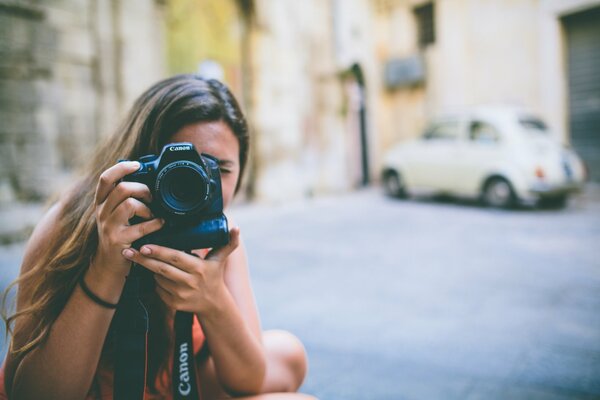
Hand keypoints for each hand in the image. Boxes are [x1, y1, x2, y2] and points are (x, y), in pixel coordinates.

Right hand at [93, 161, 164, 275]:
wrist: (109, 265)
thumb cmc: (119, 235)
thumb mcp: (115, 214)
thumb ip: (124, 198)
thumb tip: (146, 179)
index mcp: (101, 203)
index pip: (105, 178)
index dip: (121, 168)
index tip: (137, 164)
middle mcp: (101, 212)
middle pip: (121, 188)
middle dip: (142, 189)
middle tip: (151, 197)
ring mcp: (108, 227)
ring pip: (129, 204)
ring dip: (147, 207)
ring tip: (152, 214)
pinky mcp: (118, 240)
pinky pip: (142, 226)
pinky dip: (156, 223)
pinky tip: (160, 223)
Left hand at [121, 227, 240, 313]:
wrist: (214, 304)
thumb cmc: (214, 275)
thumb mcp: (220, 259)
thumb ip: (229, 242)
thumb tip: (237, 227)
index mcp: (199, 268)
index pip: (175, 258)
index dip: (159, 252)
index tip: (144, 246)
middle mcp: (189, 283)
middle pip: (161, 269)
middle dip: (143, 259)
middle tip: (127, 251)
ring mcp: (180, 295)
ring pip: (158, 279)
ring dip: (148, 269)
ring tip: (138, 257)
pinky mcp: (173, 304)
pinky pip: (158, 289)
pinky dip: (154, 281)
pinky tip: (152, 273)